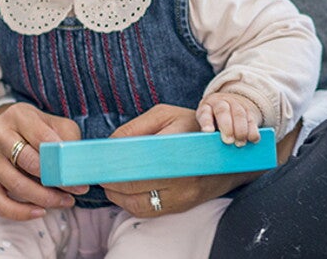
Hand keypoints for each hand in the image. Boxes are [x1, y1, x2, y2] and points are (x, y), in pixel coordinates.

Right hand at [0, 102, 87, 220]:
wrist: (7, 132)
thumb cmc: (38, 129)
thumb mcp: (56, 124)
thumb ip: (68, 139)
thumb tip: (76, 164)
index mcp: (17, 115)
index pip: (42, 139)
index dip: (63, 160)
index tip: (80, 177)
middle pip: (28, 163)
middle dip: (55, 181)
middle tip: (76, 191)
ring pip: (15, 185)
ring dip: (44, 198)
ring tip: (65, 201)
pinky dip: (21, 212)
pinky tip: (41, 211)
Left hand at [101, 104, 262, 217]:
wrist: (227, 152)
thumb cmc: (192, 128)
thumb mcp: (165, 115)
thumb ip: (135, 127)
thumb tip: (110, 144)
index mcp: (177, 145)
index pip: (136, 160)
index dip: (113, 164)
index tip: (99, 161)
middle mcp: (182, 174)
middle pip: (133, 185)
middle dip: (111, 181)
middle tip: (99, 172)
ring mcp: (183, 195)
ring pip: (138, 204)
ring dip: (118, 195)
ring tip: (110, 181)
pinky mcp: (181, 206)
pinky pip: (149, 211)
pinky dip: (131, 203)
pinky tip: (126, 191)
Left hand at [196, 92, 261, 145]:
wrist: (228, 105)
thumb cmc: (213, 120)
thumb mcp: (206, 122)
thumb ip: (207, 132)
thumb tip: (206, 147)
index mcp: (206, 107)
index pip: (205, 113)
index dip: (206, 122)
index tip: (208, 131)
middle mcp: (221, 103)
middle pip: (222, 111)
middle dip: (226, 127)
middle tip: (228, 141)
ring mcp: (236, 105)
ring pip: (239, 114)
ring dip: (241, 130)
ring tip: (240, 144)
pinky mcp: (249, 110)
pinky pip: (251, 119)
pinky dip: (253, 130)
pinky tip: (253, 139)